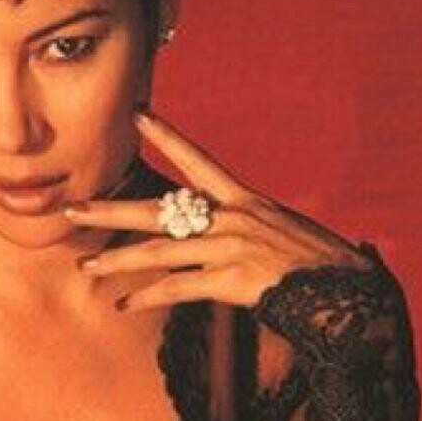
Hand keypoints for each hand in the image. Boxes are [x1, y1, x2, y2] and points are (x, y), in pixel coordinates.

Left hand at [63, 107, 375, 312]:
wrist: (348, 294)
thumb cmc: (322, 268)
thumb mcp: (286, 233)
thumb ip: (254, 230)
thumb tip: (235, 237)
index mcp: (245, 201)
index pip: (199, 160)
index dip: (167, 136)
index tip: (138, 115)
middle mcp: (232, 219)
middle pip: (159, 209)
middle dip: (111, 210)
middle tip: (72, 209)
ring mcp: (229, 249)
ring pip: (158, 253)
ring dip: (117, 261)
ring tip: (85, 268)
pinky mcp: (231, 281)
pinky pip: (178, 289)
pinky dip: (148, 297)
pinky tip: (123, 305)